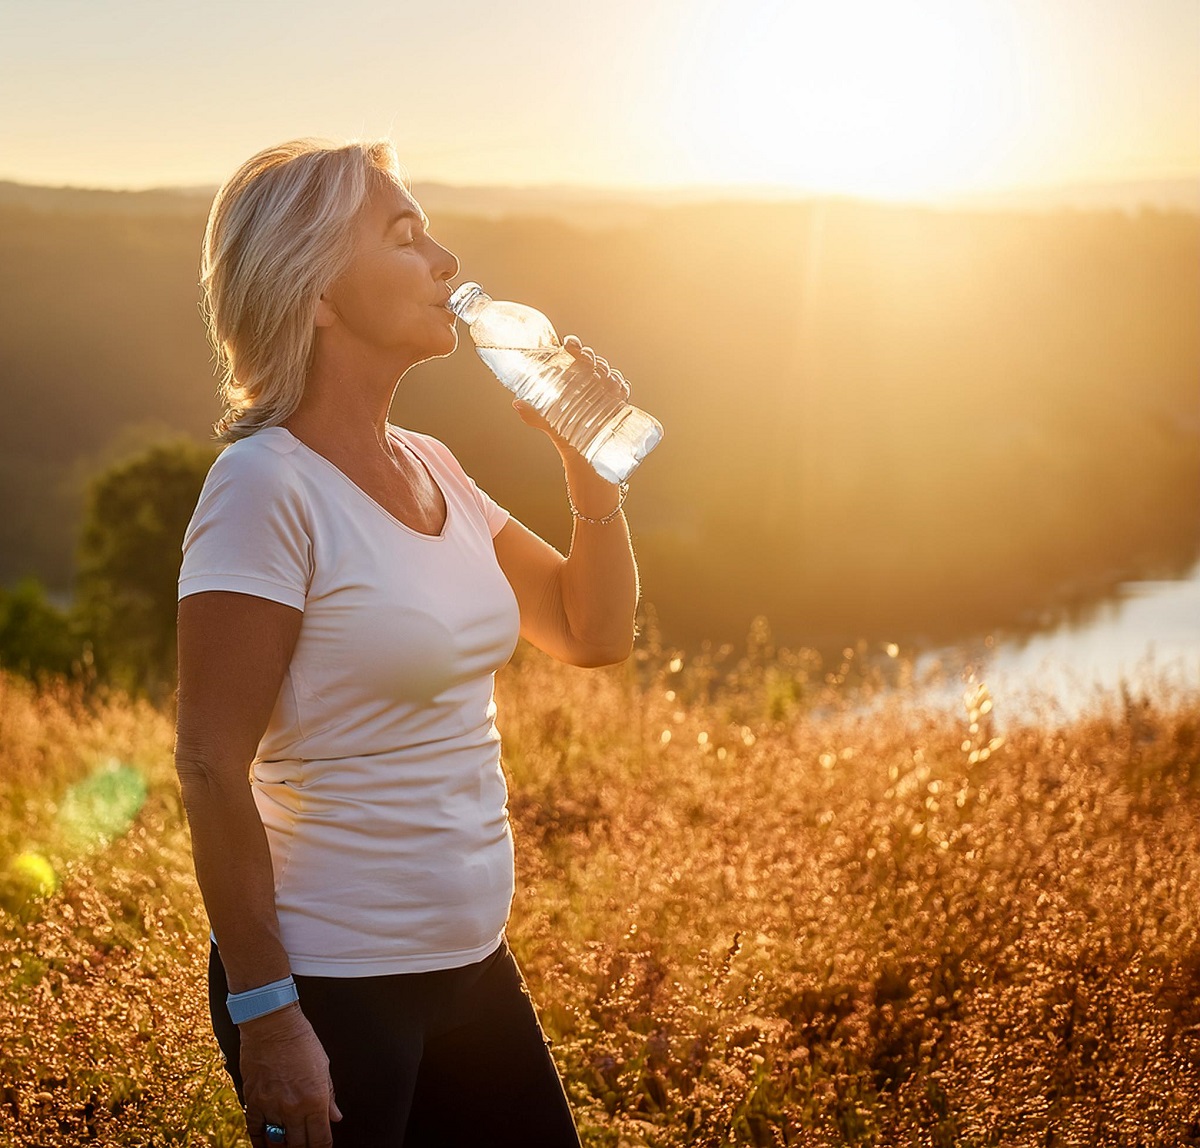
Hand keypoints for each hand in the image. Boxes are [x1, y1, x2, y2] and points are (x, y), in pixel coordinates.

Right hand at [240, 1004, 341, 1147]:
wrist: (272, 1024)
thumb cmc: (300, 1040)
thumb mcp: (323, 1065)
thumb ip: (329, 1095)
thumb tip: (335, 1116)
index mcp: (315, 1099)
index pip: (320, 1139)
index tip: (322, 1147)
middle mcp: (294, 1108)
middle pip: (299, 1145)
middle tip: (305, 1146)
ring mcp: (272, 1107)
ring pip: (277, 1143)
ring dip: (283, 1147)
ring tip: (287, 1145)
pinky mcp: (253, 1102)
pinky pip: (255, 1132)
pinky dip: (261, 1142)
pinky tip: (265, 1144)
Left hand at [512, 335, 628, 517]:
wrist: (584, 459)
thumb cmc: (566, 435)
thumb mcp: (549, 424)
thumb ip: (534, 415)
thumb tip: (516, 403)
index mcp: (573, 382)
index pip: (575, 358)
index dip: (574, 347)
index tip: (569, 344)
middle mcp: (591, 384)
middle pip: (594, 363)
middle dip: (592, 359)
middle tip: (587, 362)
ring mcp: (606, 395)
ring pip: (610, 375)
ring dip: (607, 372)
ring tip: (603, 377)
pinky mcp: (618, 407)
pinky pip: (623, 392)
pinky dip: (622, 388)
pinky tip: (619, 389)